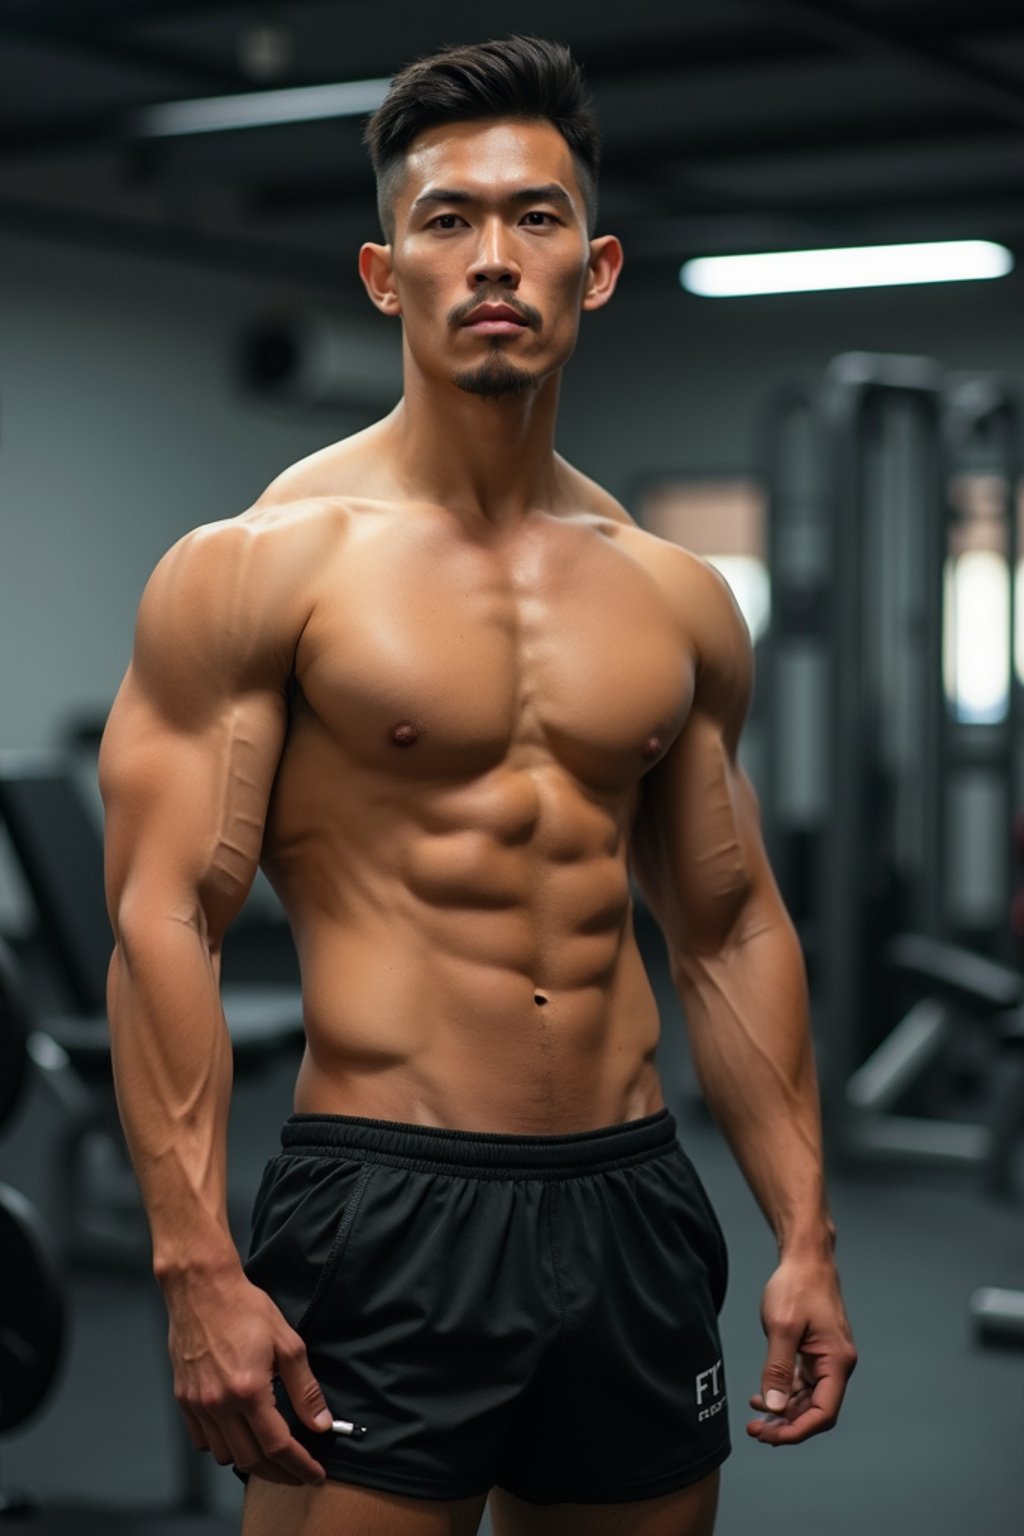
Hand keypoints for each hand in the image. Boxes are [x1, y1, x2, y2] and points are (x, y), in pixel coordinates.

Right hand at [163, 1263, 331, 1484]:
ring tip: (270, 1453)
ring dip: (250, 1461)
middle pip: (251, 1460)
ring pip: (225, 1455)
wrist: (202, 1289)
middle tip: (298, 1472)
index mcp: (249, 1390)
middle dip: (279, 1472)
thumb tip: (320, 1423)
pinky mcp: (184, 1399)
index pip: (278, 1445)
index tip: (314, 1475)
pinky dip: (223, 1447)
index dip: (300, 1465)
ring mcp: (198, 1404)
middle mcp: (220, 1404)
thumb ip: (305, 1388)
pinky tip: (238, 1436)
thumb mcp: (288, 1343)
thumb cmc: (245, 1308)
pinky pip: (203, 1441)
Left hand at [746, 1252, 856, 1445]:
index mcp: (837, 1362)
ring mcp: (826, 1359)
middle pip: (815, 1411)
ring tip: (755, 1418)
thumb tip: (773, 1408)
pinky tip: (762, 1397)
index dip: (797, 1430)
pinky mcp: (815, 1351)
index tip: (769, 1436)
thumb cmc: (797, 1285)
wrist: (805, 1257)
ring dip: (783, 1411)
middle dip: (786, 1424)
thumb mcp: (782, 1326)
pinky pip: (801, 1383)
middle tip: (755, 1430)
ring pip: (807, 1399)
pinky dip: (783, 1393)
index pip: (823, 1413)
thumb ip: (777, 1369)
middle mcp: (836, 1365)